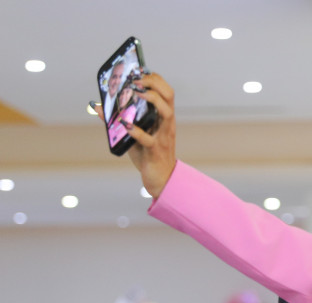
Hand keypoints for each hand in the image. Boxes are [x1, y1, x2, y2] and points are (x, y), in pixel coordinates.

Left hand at [92, 73, 176, 197]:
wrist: (162, 178)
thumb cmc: (148, 154)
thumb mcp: (133, 134)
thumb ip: (118, 119)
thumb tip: (97, 106)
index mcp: (163, 118)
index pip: (166, 92)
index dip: (155, 78)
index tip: (140, 71)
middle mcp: (166, 124)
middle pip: (169, 96)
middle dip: (155, 83)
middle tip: (138, 79)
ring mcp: (163, 136)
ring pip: (166, 113)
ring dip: (152, 100)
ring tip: (137, 93)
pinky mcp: (155, 150)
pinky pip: (148, 139)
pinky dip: (136, 131)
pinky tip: (125, 124)